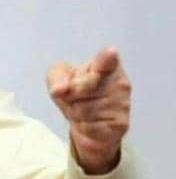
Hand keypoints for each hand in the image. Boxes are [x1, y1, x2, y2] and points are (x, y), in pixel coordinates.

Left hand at [47, 47, 130, 173]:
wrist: (89, 123)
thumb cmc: (75, 93)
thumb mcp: (59, 78)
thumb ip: (57, 77)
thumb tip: (59, 90)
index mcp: (108, 64)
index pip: (107, 60)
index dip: (105, 58)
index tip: (110, 52)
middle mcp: (121, 83)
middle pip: (80, 89)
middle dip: (70, 96)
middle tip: (75, 96)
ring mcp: (122, 104)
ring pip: (82, 109)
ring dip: (75, 112)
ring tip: (82, 109)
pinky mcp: (120, 125)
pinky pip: (88, 126)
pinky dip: (81, 126)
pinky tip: (89, 122)